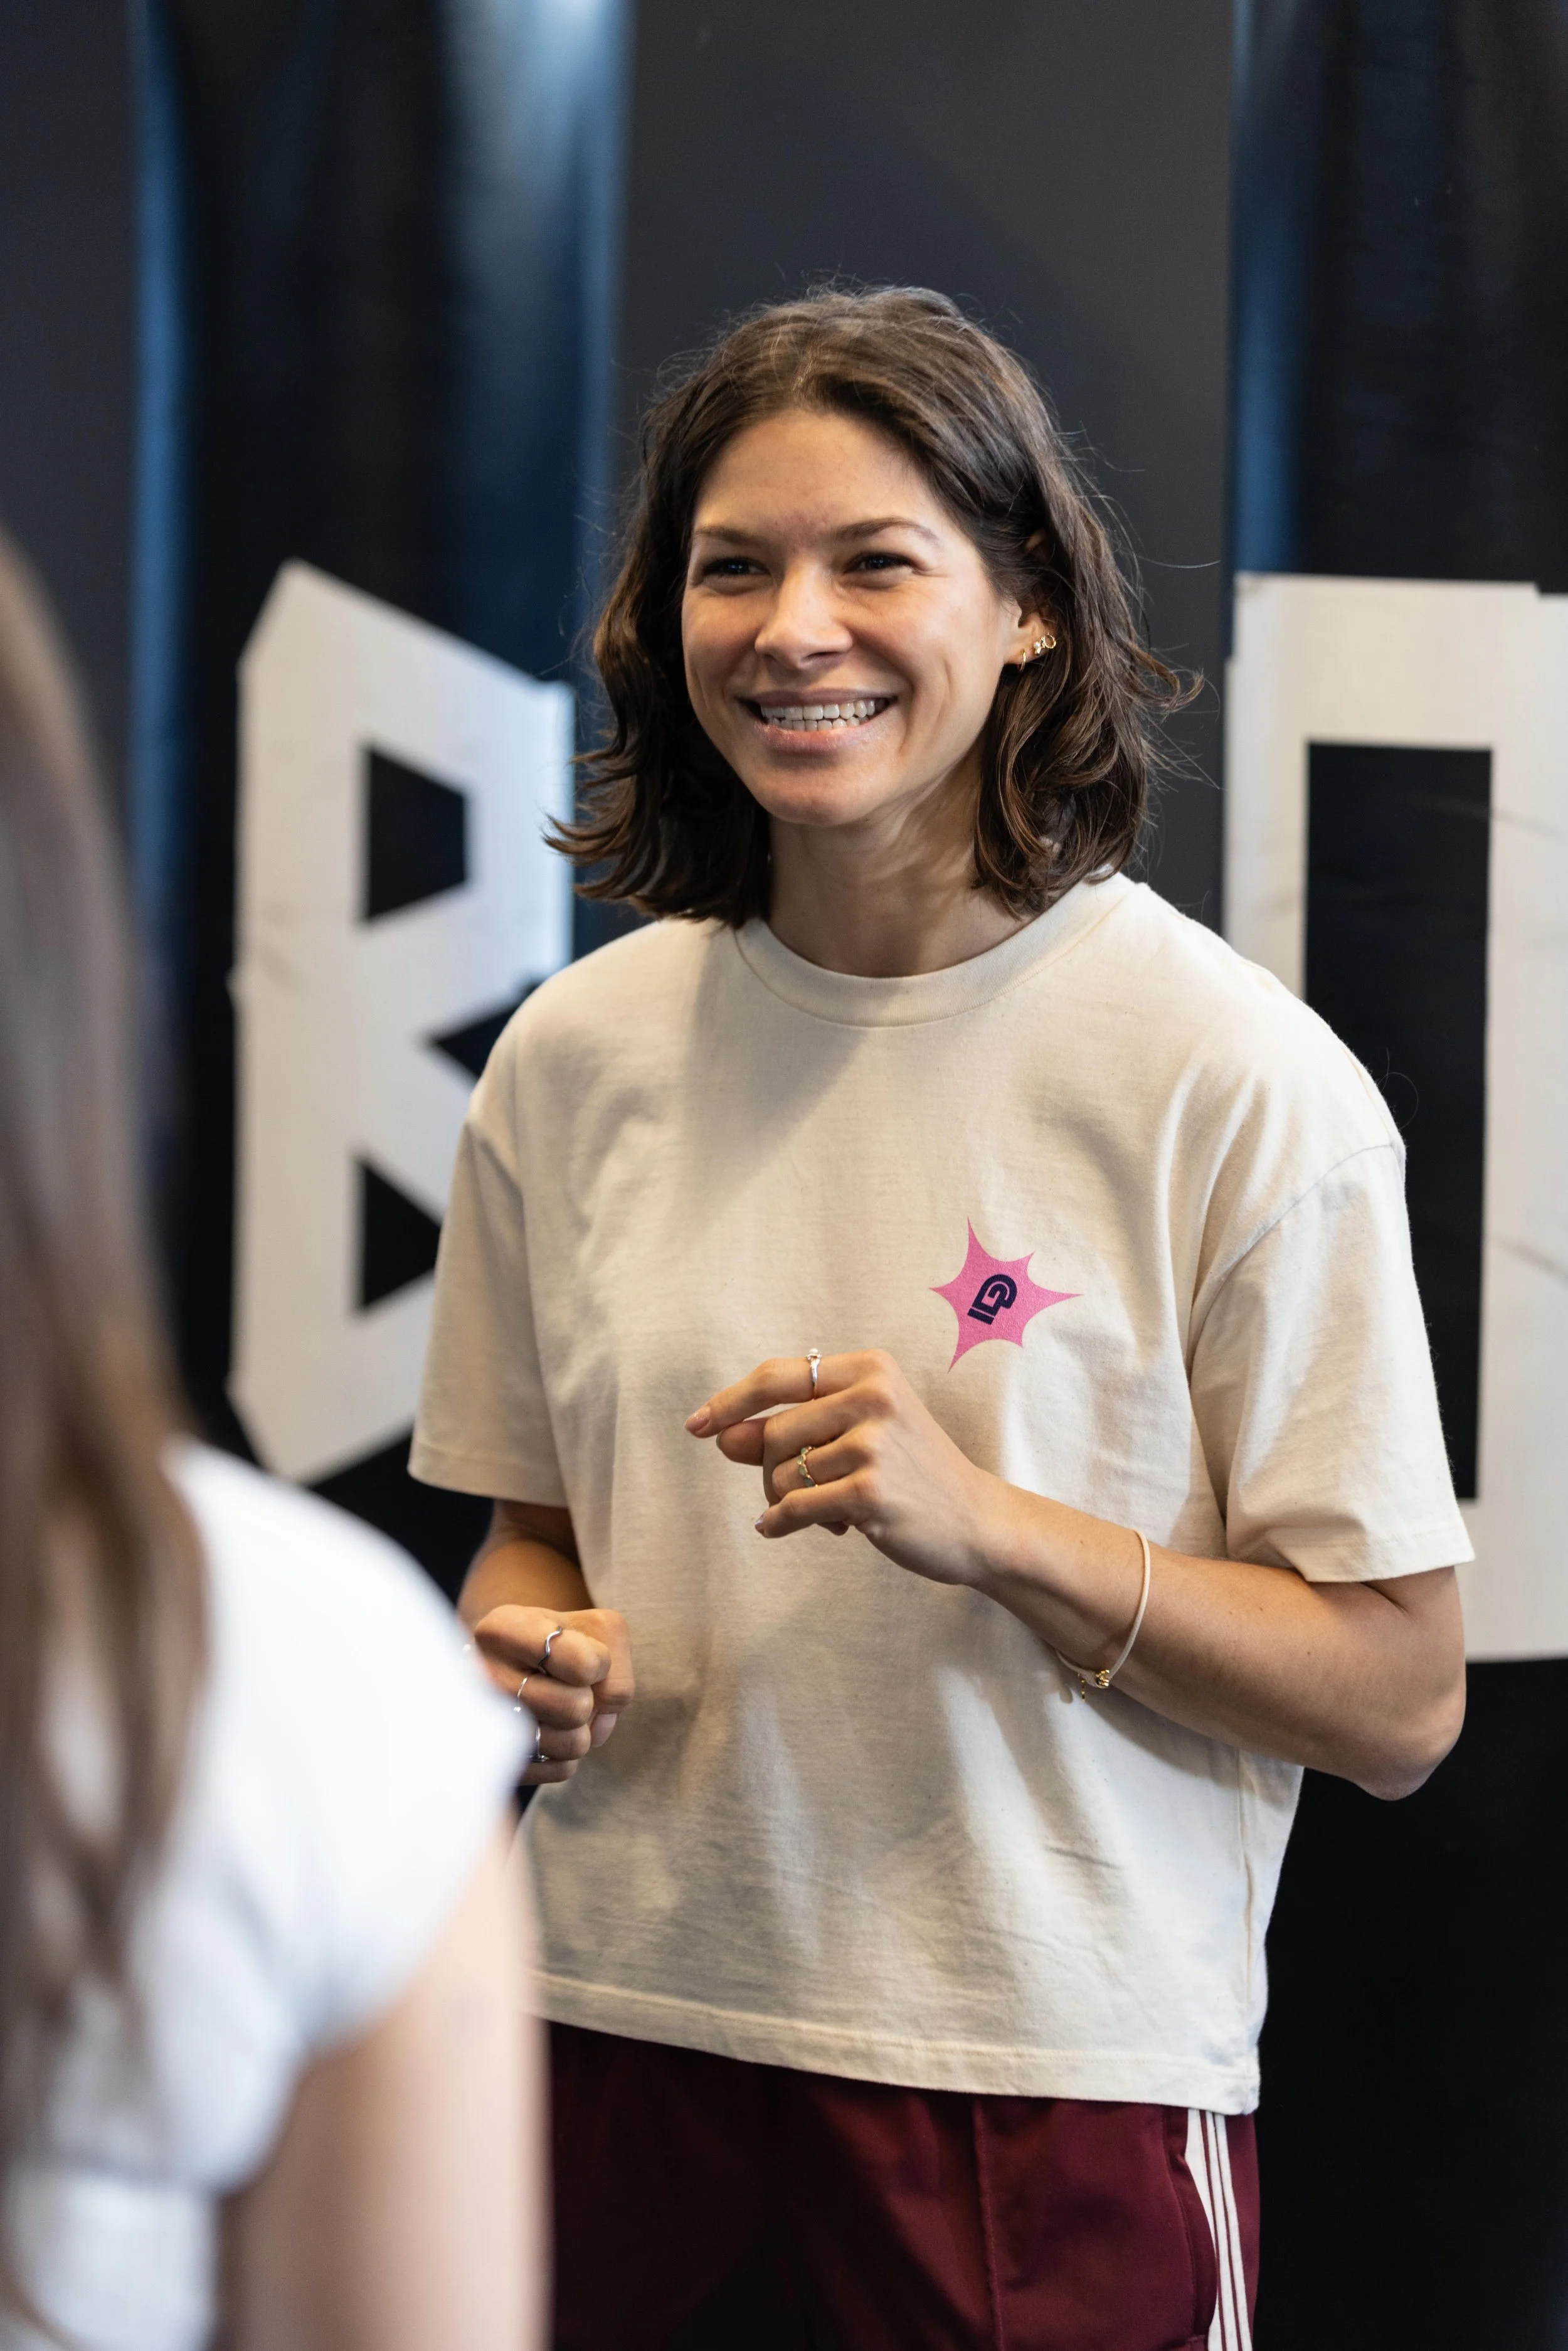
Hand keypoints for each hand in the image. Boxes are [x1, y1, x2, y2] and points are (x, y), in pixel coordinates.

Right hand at [470, 1605, 634, 1784]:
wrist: (508, 1662)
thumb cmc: (560, 1641)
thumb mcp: (594, 1628)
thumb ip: (615, 1671)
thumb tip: (596, 1728)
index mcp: (502, 1629)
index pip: (584, 1664)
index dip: (599, 1663)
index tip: (579, 1652)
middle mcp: (482, 1677)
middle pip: (577, 1708)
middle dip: (588, 1698)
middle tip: (568, 1684)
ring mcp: (483, 1726)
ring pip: (573, 1744)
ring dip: (581, 1728)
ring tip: (557, 1707)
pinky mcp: (497, 1763)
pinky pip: (563, 1768)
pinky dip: (568, 1751)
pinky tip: (548, 1728)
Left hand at [686, 1349, 1004, 1586]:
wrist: (976, 1520)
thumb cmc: (909, 1474)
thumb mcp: (853, 1438)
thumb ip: (790, 1433)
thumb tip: (721, 1437)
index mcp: (870, 1369)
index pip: (778, 1376)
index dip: (731, 1401)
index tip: (696, 1425)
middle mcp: (874, 1396)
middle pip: (774, 1432)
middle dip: (771, 1470)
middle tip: (798, 1494)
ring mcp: (874, 1443)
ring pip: (782, 1474)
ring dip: (787, 1501)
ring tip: (826, 1510)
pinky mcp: (871, 1491)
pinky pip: (794, 1508)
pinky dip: (779, 1524)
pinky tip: (780, 1530)